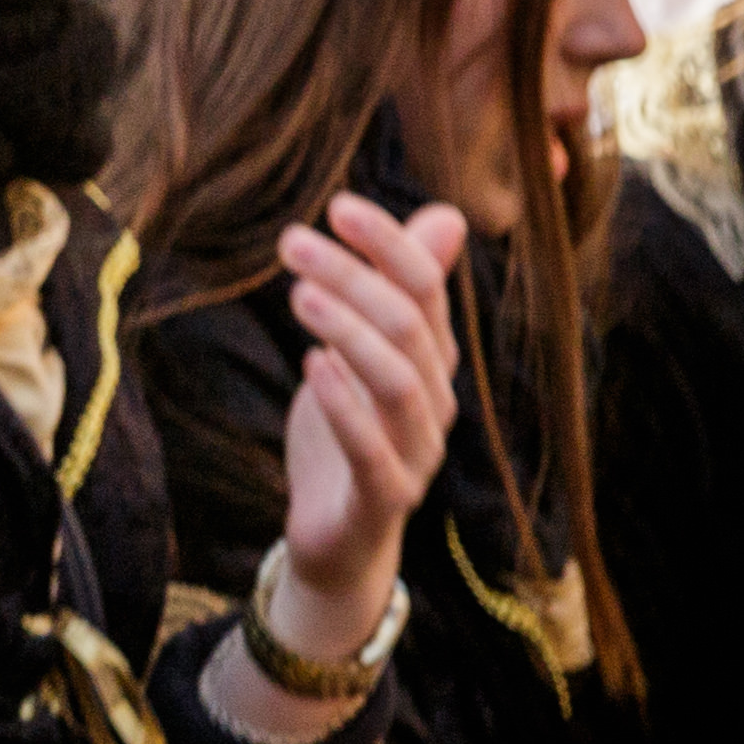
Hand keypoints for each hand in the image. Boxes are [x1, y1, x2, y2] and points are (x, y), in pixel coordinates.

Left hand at [278, 193, 470, 624]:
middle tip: (295, 242)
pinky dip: (345, 406)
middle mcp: (435, 401)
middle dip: (354, 278)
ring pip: (399, 383)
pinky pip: (374, 450)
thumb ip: (397, 289)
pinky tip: (312, 366)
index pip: (425, 291)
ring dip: (350, 332)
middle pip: (409, 328)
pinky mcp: (385, 497)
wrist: (339, 537)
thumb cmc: (348, 432)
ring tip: (299, 294)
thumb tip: (448, 213)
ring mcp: (416, 451)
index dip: (389, 246)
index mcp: (431, 361)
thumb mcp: (362, 353)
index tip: (338, 205)